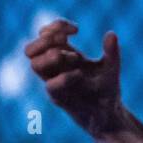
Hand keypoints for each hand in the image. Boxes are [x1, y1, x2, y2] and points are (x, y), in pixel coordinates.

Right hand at [25, 19, 124, 136]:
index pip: (44, 34)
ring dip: (52, 56)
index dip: (56, 27)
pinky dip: (65, 77)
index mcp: (62, 56)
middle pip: (30, 49)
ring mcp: (54, 83)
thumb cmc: (106, 90)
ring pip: (34, 65)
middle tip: (66, 42)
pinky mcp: (60, 98)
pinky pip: (50, 85)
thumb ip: (111, 52)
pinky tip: (80, 74)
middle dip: (46, 40)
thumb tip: (112, 34)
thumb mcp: (111, 68)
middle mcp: (54, 69)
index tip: (76, 29)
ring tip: (74, 57)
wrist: (109, 115)